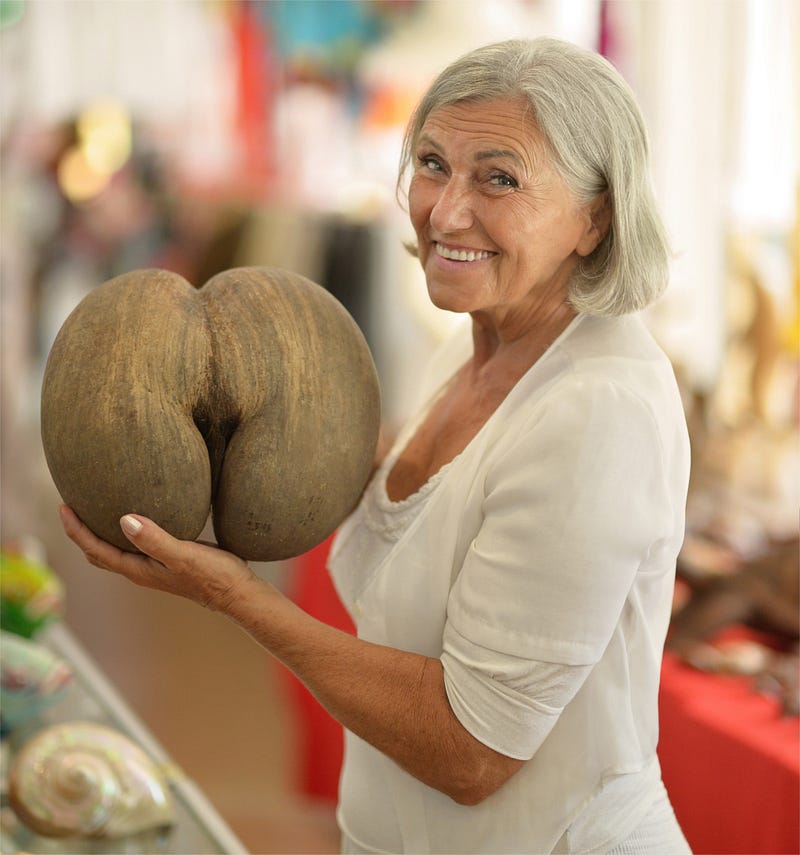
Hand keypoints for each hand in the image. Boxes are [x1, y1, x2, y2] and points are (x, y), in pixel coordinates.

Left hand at [58, 505, 256, 610]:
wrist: (237, 592)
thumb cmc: (214, 576)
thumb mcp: (184, 555)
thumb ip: (155, 539)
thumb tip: (124, 520)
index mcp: (138, 570)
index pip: (95, 550)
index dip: (76, 529)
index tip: (63, 506)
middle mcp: (141, 570)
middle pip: (98, 553)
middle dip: (80, 532)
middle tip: (71, 506)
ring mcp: (154, 567)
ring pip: (115, 551)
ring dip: (99, 533)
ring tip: (95, 508)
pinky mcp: (167, 561)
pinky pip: (134, 546)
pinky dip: (123, 532)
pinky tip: (136, 516)